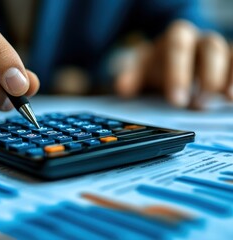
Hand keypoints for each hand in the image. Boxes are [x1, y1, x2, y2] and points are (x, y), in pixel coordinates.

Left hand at [114, 20, 231, 108]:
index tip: (176, 99)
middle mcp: (200, 40)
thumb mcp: (142, 70)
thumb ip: (132, 76)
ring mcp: (218, 50)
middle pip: (210, 48)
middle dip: (206, 76)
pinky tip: (232, 98)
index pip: (178, 45)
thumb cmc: (158, 66)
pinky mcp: (229, 62)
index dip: (178, 71)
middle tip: (197, 104)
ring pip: (229, 54)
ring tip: (224, 99)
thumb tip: (122, 88)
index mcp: (176, 38)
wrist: (170, 65)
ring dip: (228, 77)